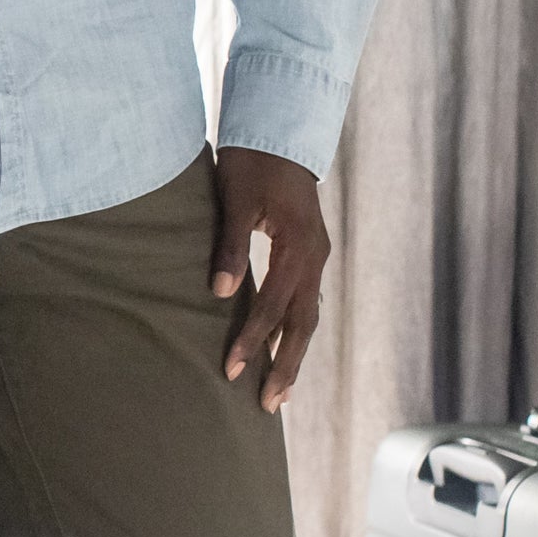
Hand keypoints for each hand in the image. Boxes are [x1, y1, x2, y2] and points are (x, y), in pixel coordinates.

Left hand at [211, 148, 329, 413]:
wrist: (280, 130)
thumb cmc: (252, 161)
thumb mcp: (234, 200)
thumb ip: (228, 246)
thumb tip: (220, 294)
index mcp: (299, 247)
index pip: (274, 305)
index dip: (253, 339)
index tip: (231, 369)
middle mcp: (316, 258)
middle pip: (303, 324)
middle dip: (285, 365)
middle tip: (268, 406)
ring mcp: (317, 257)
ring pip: (309, 316)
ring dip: (294, 354)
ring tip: (280, 393)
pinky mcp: (311, 254)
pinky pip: (307, 302)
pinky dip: (296, 330)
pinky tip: (285, 349)